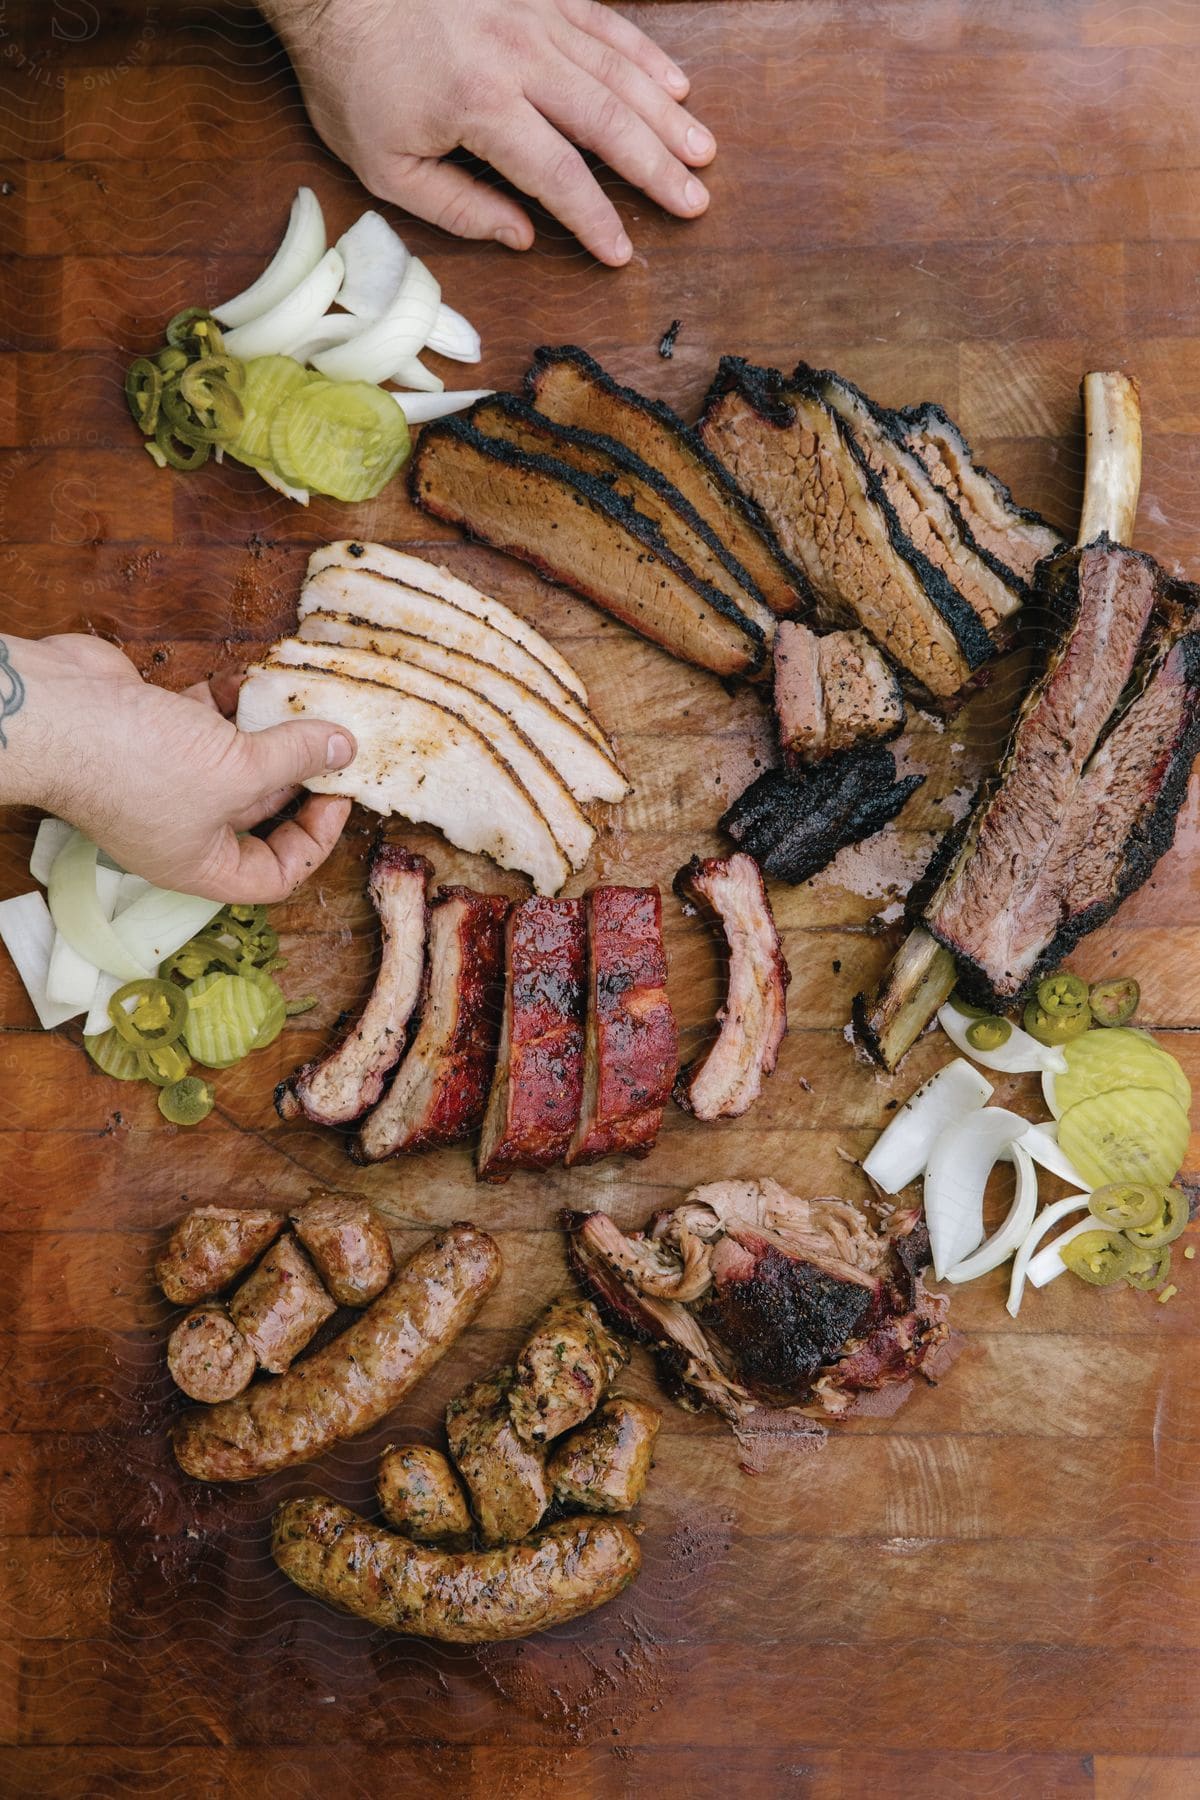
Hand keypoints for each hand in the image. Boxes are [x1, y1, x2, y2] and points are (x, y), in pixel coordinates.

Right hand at [2, 633, 355, 901]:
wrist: (54, 712)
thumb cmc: (136, 764)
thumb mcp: (237, 770)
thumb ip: (296, 759)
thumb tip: (344, 748)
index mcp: (199, 863)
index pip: (274, 874)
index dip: (314, 842)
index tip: (338, 796)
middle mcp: (182, 827)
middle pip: (258, 810)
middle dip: (297, 774)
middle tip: (334, 739)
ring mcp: (164, 778)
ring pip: (232, 759)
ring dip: (264, 730)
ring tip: (295, 702)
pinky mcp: (150, 731)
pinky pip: (202, 722)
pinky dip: (226, 702)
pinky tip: (244, 681)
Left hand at [264, 0, 715, 264]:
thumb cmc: (351, 76)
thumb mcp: (384, 164)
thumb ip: (456, 207)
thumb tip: (521, 237)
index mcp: (481, 107)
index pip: (558, 176)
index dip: (596, 220)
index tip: (623, 253)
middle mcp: (518, 56)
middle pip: (607, 120)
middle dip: (656, 168)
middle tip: (694, 202)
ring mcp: (532, 14)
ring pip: (616, 69)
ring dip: (665, 114)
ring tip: (701, 151)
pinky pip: (603, 21)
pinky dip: (642, 53)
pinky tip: (674, 83)